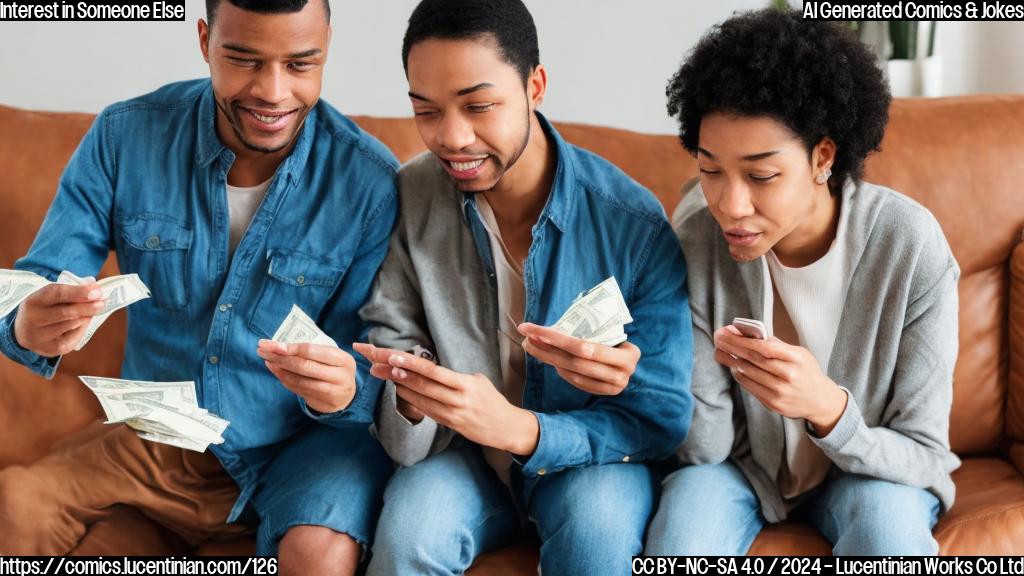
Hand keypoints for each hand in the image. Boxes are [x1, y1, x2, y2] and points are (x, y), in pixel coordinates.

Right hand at [13, 282, 105, 356]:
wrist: (25, 332)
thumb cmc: (44, 309)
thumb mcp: (49, 297)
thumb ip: (70, 292)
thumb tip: (95, 290)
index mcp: (33, 301)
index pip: (57, 294)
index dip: (79, 292)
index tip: (97, 291)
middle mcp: (32, 319)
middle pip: (66, 312)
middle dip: (87, 307)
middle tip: (102, 302)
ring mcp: (39, 336)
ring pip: (71, 325)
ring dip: (86, 317)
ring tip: (94, 310)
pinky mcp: (49, 349)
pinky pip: (73, 338)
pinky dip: (82, 328)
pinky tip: (83, 322)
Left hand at [257, 340, 356, 413]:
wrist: (347, 395)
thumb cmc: (335, 368)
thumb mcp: (332, 356)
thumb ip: (312, 351)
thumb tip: (280, 346)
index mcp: (342, 359)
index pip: (312, 351)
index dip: (291, 348)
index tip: (274, 344)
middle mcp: (339, 376)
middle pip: (304, 366)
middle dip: (280, 357)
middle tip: (263, 349)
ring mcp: (330, 391)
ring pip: (299, 379)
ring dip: (279, 369)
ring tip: (266, 359)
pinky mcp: (321, 402)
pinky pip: (298, 389)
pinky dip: (284, 378)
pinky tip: (275, 370)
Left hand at [354, 342, 539, 455]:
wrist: (506, 428)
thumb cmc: (492, 401)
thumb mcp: (479, 382)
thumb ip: (455, 377)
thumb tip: (431, 370)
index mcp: (465, 384)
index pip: (433, 371)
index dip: (411, 363)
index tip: (393, 355)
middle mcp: (457, 399)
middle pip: (420, 383)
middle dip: (396, 372)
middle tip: (375, 363)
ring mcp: (452, 414)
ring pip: (419, 398)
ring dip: (398, 385)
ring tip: (379, 373)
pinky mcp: (449, 425)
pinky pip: (425, 411)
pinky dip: (410, 400)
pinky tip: (398, 391)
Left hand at [518, 322, 639, 394]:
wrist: (633, 361)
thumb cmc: (620, 340)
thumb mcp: (615, 333)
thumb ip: (594, 330)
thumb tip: (554, 324)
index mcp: (629, 354)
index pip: (584, 347)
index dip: (556, 338)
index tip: (533, 329)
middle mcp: (623, 373)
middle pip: (575, 361)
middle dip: (548, 348)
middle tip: (527, 337)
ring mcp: (614, 387)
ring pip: (573, 373)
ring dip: (550, 359)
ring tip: (533, 346)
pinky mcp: (605, 393)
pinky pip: (577, 382)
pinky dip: (561, 370)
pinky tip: (549, 359)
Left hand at [713, 325, 847, 435]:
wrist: (819, 400)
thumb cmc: (807, 372)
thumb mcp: (799, 353)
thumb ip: (777, 344)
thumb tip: (749, 333)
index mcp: (796, 359)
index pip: (765, 347)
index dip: (744, 339)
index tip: (728, 331)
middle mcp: (788, 376)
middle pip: (753, 359)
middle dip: (732, 347)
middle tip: (718, 338)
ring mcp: (779, 392)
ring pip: (748, 373)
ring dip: (731, 360)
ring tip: (720, 350)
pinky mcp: (773, 404)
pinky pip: (749, 386)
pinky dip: (739, 375)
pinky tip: (733, 366)